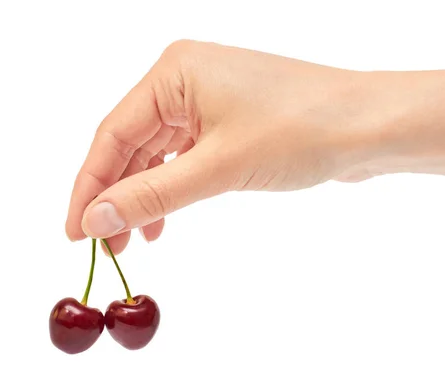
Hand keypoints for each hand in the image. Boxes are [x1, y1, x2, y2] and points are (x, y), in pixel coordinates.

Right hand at [65, 40, 393, 252]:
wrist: (369, 126)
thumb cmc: (302, 130)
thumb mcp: (218, 167)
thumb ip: (153, 193)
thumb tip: (95, 218)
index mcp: (174, 72)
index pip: (112, 135)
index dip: (89, 187)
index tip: (75, 233)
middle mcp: (187, 78)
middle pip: (132, 144)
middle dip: (118, 196)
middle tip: (107, 246)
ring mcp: (211, 98)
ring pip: (159, 152)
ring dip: (145, 194)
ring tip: (136, 239)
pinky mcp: (232, 119)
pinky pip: (187, 153)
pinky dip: (174, 185)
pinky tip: (166, 216)